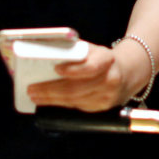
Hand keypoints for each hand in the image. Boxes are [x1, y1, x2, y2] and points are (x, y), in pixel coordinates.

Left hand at [28, 42, 143, 112]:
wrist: (126, 73)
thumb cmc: (101, 59)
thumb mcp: (93, 50)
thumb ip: (75, 52)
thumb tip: (47, 54)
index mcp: (107, 59)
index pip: (91, 67)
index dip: (73, 69)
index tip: (56, 68)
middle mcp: (110, 79)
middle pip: (77, 88)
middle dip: (51, 90)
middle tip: (32, 89)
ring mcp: (107, 97)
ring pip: (75, 100)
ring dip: (51, 100)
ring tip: (35, 96)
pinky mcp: (102, 108)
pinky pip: (78, 107)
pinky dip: (61, 104)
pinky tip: (48, 101)